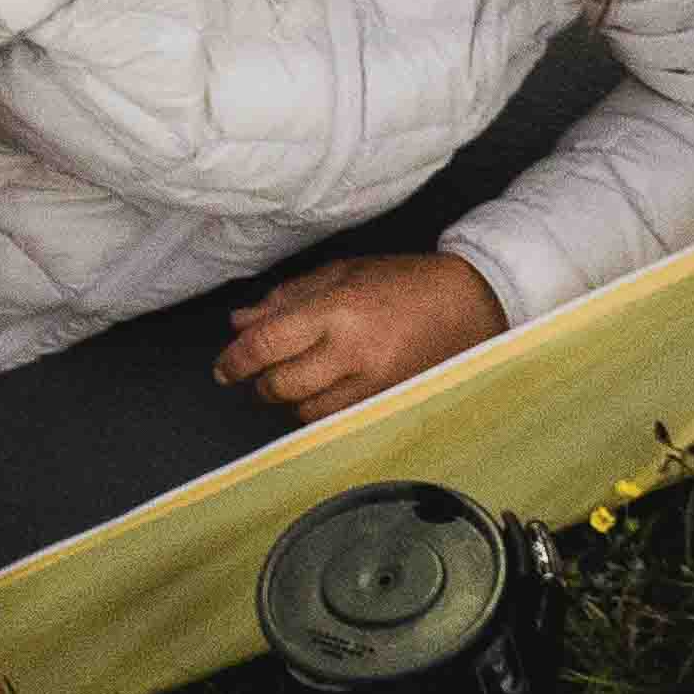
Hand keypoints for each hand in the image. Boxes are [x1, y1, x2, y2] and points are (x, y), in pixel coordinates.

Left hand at [222, 248, 505, 421]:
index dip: (236, 360)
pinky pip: (336, 420)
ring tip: (300, 377)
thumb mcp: (342, 274)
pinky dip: (320, 410)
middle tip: (261, 371)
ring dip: (291, 399)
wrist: (468, 304)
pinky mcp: (387, 402)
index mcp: (338, 310)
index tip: (224, 367)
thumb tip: (240, 322)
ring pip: (306, 411)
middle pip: (281, 385)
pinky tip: (326, 391)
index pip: (267, 343)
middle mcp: (353, 351)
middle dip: (261, 382)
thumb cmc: (404, 283)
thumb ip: (288, 298)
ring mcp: (373, 383)